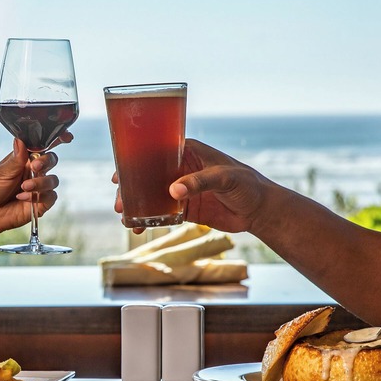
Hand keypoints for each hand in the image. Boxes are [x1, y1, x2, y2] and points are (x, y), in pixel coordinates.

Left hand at [0, 134, 71, 235]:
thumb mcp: (0, 171)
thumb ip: (16, 158)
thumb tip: (21, 140)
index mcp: (24, 159)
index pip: (42, 146)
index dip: (56, 140)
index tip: (66, 137)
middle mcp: (33, 172)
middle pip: (52, 160)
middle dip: (46, 162)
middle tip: (34, 167)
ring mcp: (38, 188)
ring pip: (53, 180)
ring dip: (41, 183)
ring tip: (24, 187)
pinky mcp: (40, 204)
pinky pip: (51, 197)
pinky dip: (39, 197)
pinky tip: (23, 198)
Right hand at [112, 138, 269, 233]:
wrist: (260, 210)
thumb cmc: (247, 184)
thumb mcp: (225, 178)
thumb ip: (200, 182)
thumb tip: (173, 191)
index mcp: (190, 152)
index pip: (156, 152)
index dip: (135, 161)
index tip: (120, 174)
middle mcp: (182, 169)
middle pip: (148, 176)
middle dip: (131, 188)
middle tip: (120, 203)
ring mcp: (183, 190)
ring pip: (152, 195)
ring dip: (137, 205)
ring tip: (125, 218)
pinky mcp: (186, 209)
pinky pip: (162, 213)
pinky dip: (149, 220)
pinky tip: (138, 228)